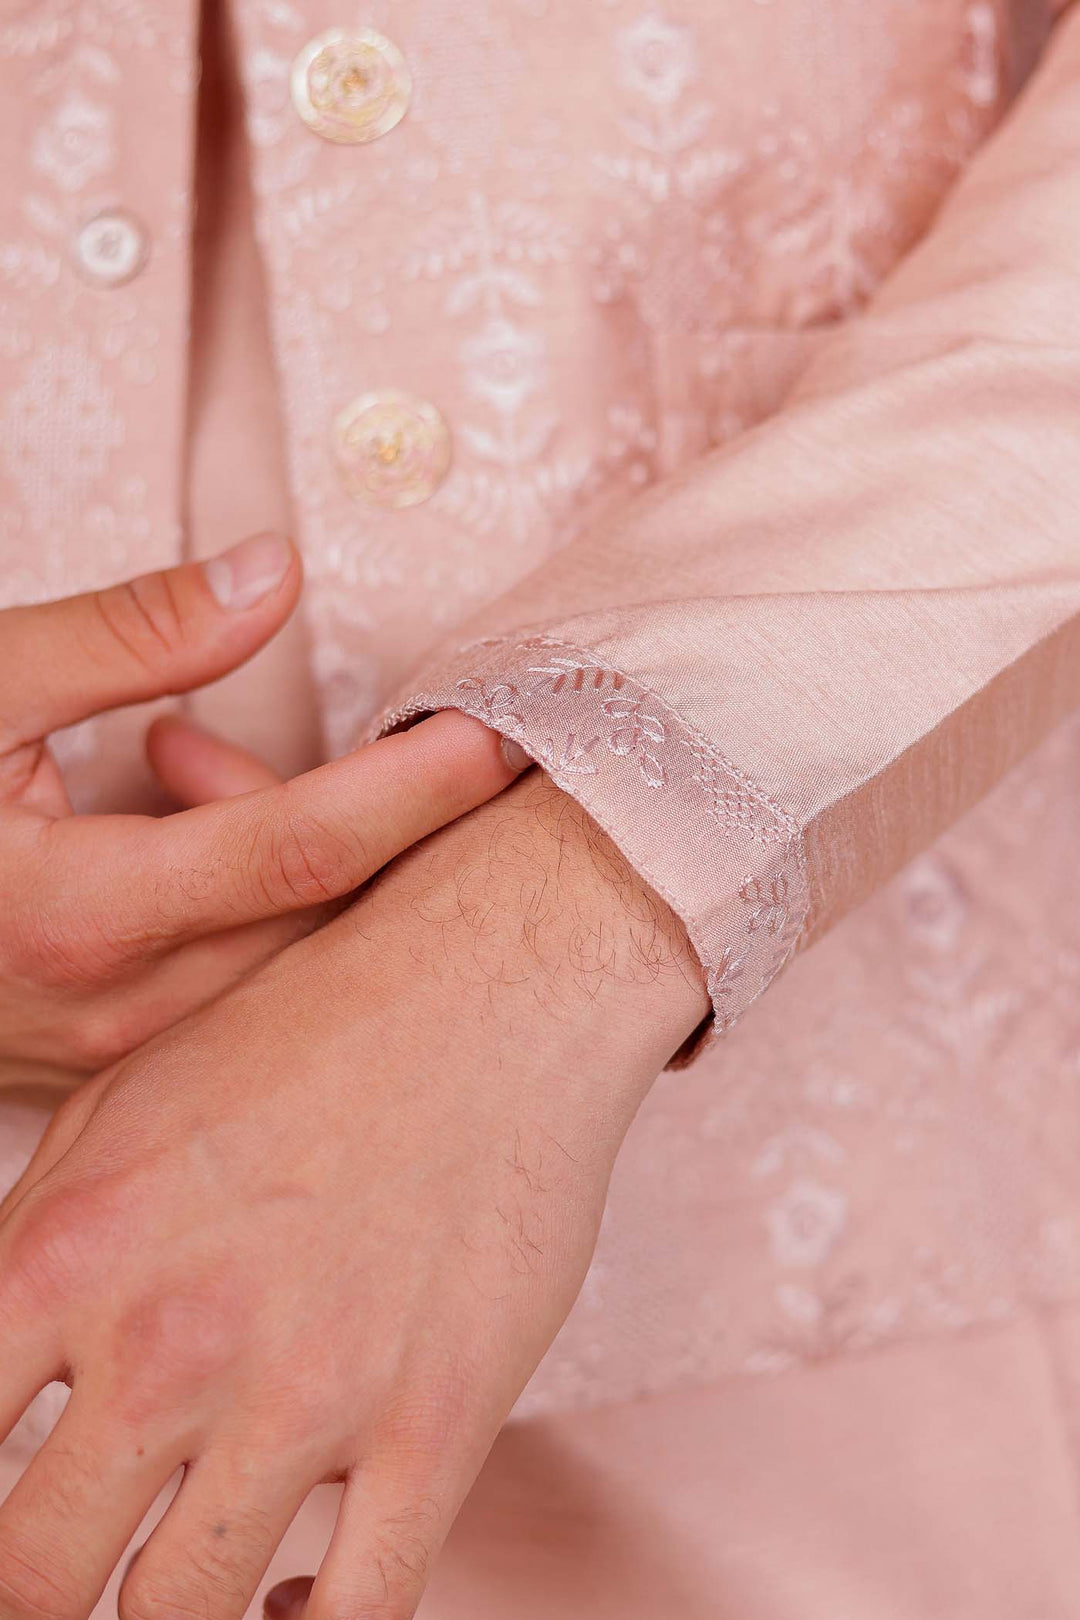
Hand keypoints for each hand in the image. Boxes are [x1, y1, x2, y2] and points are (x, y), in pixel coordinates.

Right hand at [0, 533, 525, 1071]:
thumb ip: (123, 635)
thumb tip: (275, 572)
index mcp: (76, 915)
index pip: (304, 850)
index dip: (421, 788)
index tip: (512, 734)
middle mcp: (109, 1011)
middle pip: (322, 921)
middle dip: (386, 822)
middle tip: (432, 732)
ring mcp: (107, 1055)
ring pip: (285, 962)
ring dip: (303, 853)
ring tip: (205, 754)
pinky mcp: (97, 1062)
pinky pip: (233, 985)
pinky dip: (253, 898)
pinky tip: (178, 809)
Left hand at [0, 773, 707, 1619]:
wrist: (495, 982)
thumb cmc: (310, 1028)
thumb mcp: (122, 1105)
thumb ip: (31, 1246)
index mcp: (70, 1252)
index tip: (5, 1529)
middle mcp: (171, 1339)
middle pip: (34, 1579)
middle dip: (39, 1597)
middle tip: (67, 1575)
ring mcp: (309, 1392)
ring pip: (177, 1618)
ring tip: (163, 1592)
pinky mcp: (437, 1422)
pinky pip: (355, 1616)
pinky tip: (280, 1608)